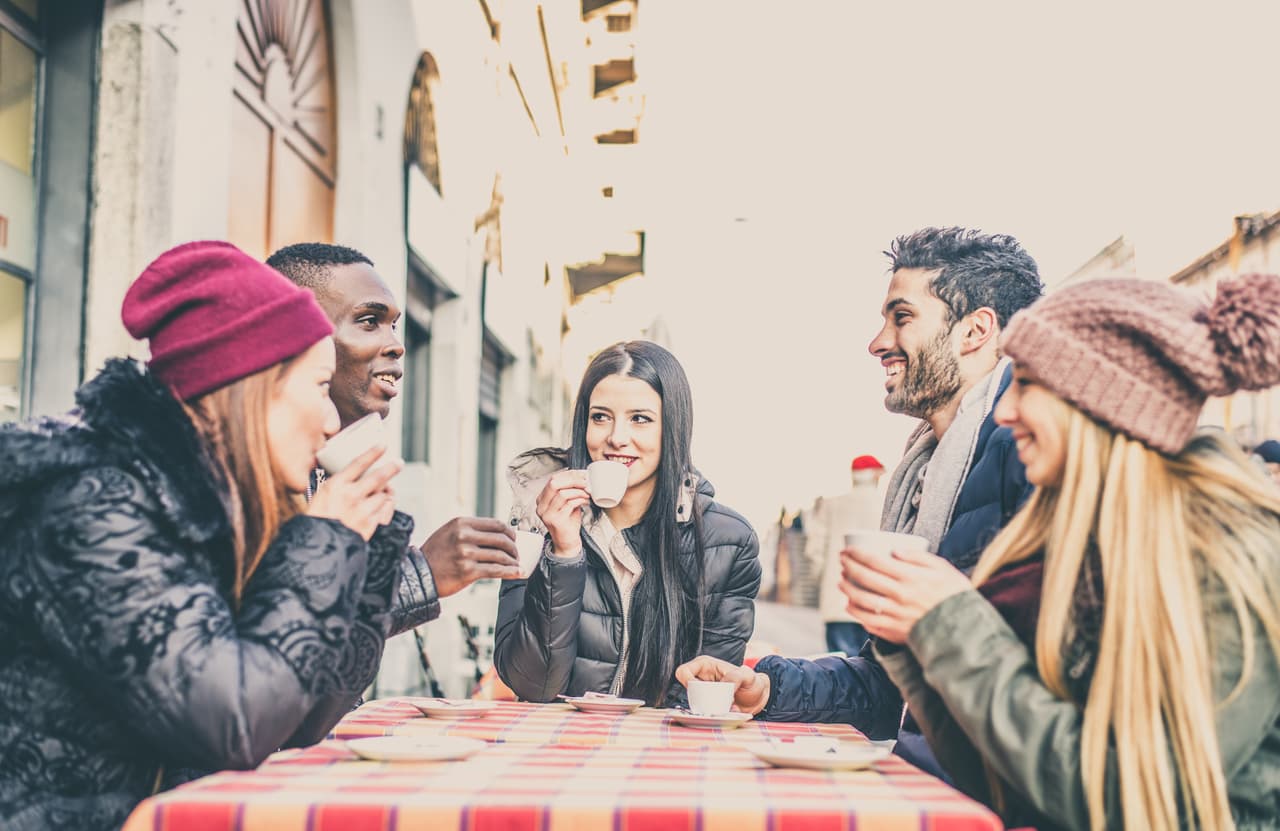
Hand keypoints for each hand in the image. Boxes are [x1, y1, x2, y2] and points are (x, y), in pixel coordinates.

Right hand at [307, 445, 401, 540]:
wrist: (319, 547)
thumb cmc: (316, 521)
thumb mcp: (318, 496)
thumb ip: (335, 484)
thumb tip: (347, 474)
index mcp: (336, 485)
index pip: (359, 463)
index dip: (373, 453)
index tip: (383, 446)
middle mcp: (351, 495)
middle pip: (378, 477)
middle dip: (391, 468)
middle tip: (398, 463)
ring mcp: (362, 510)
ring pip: (383, 495)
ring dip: (387, 493)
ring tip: (386, 491)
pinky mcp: (370, 524)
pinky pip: (385, 511)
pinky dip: (386, 507)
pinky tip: (383, 506)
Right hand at [419, 517, 519, 595]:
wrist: (419, 574)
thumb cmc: (435, 554)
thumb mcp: (449, 532)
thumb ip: (470, 530)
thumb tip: (497, 534)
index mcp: (461, 523)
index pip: (495, 524)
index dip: (509, 532)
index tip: (513, 538)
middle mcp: (464, 536)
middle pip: (501, 539)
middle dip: (513, 547)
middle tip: (516, 553)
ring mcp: (466, 554)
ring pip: (500, 556)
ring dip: (512, 561)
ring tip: (516, 565)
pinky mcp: (468, 571)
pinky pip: (495, 570)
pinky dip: (509, 572)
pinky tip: (516, 573)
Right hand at [535, 470, 590, 556]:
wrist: (566, 543)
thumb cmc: (568, 523)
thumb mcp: (567, 503)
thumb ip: (570, 491)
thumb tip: (582, 476)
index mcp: (542, 499)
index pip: (553, 479)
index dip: (569, 474)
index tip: (582, 474)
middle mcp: (541, 506)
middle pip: (555, 483)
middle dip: (573, 480)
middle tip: (586, 482)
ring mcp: (547, 513)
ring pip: (562, 493)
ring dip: (578, 491)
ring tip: (587, 493)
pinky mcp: (555, 520)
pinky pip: (569, 504)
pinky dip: (580, 500)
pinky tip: (585, 501)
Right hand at [674, 655, 769, 715]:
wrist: (758, 698)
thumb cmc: (752, 682)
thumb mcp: (747, 675)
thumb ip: (735, 677)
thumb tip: (723, 685)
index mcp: (704, 665)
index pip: (684, 672)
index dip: (689, 682)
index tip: (706, 689)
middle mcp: (701, 679)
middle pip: (689, 692)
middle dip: (706, 700)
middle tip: (723, 700)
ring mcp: (703, 695)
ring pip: (696, 706)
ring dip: (713, 710)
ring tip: (729, 706)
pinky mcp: (708, 708)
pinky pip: (704, 715)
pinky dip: (717, 717)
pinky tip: (730, 712)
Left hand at [839, 545, 970, 644]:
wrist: (964, 629)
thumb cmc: (954, 595)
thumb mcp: (942, 569)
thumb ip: (918, 557)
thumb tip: (893, 550)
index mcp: (911, 578)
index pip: (875, 561)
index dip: (856, 554)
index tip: (848, 550)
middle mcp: (900, 596)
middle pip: (864, 578)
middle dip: (848, 566)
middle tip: (841, 560)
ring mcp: (895, 615)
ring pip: (861, 600)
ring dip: (847, 589)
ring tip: (841, 581)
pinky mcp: (894, 631)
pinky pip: (867, 621)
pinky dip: (855, 612)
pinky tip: (849, 605)